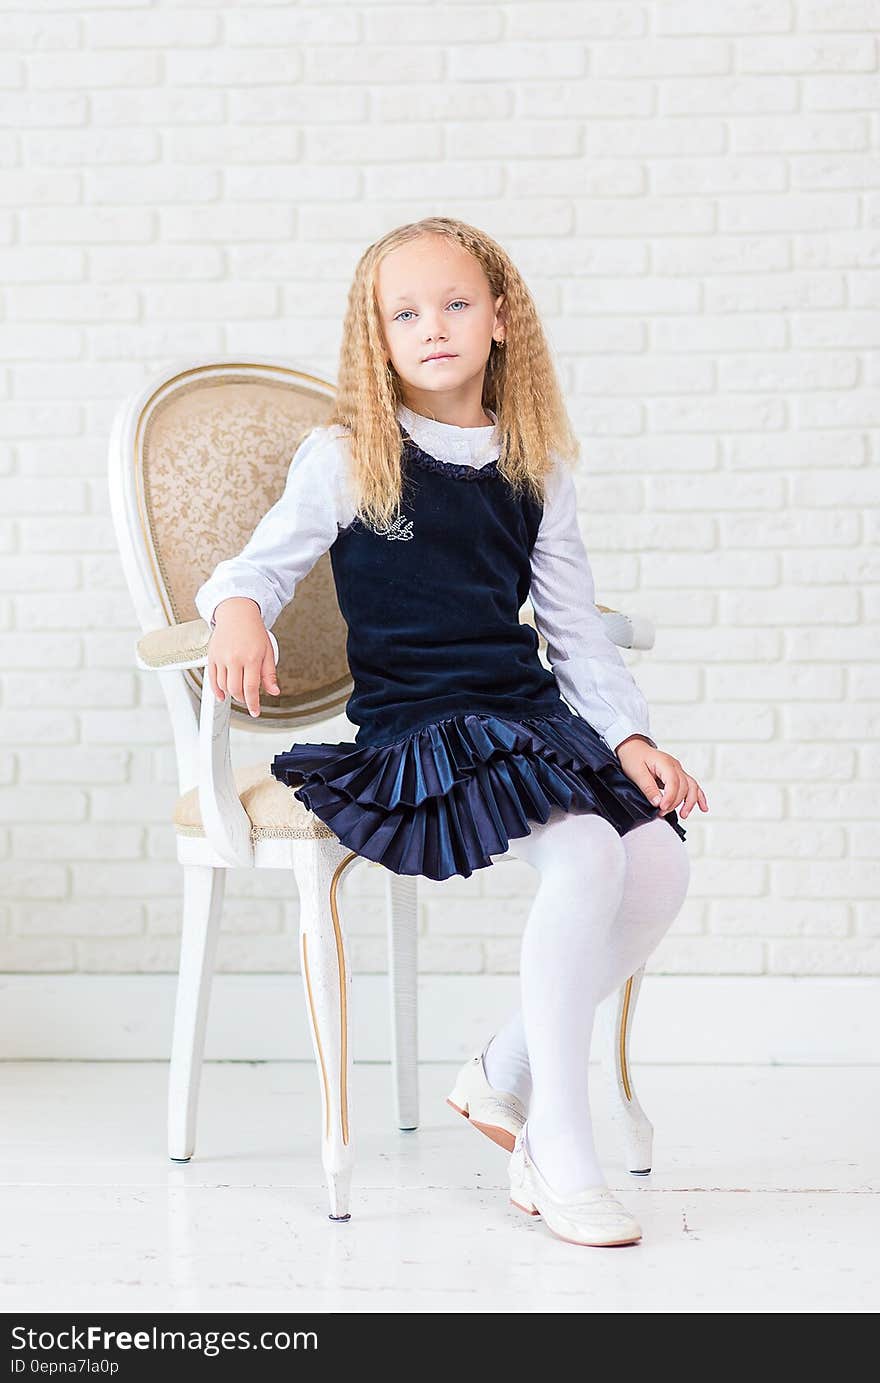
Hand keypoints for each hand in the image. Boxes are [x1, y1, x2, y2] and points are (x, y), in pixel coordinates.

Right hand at [207, 597, 280, 717]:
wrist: (237, 613)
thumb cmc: (254, 631)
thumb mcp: (268, 651)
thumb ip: (269, 674)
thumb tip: (273, 692)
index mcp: (251, 658)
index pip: (251, 688)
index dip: (253, 704)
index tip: (255, 712)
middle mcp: (235, 658)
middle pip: (235, 690)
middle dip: (242, 699)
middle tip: (248, 699)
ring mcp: (221, 658)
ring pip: (223, 686)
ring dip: (231, 694)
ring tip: (238, 692)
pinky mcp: (212, 656)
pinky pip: (211, 679)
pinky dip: (216, 690)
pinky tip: (222, 695)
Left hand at [614, 735, 707, 820]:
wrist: (633, 748)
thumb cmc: (633, 757)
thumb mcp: (636, 773)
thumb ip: (648, 788)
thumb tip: (658, 802)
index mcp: (664, 763)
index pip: (674, 782)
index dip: (670, 797)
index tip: (662, 808)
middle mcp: (675, 766)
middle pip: (683, 786)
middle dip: (675, 802)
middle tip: (662, 812)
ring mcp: (678, 770)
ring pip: (692, 787)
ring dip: (690, 802)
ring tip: (684, 815)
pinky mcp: (678, 775)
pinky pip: (692, 786)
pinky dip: (699, 797)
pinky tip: (703, 807)